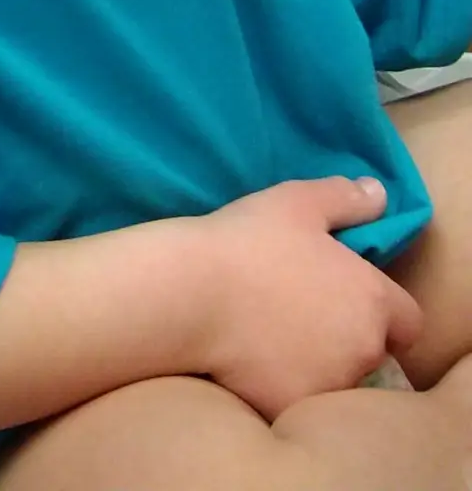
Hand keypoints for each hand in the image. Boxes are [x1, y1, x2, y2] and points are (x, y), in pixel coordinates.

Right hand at [192, 176, 423, 420]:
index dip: (383, 310)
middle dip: (346, 334)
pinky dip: (280, 381)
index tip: (347, 296)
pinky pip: (294, 397)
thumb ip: (345, 199)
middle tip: (301, 307)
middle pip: (370, 350)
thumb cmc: (249, 240)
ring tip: (271, 331)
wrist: (191, 291)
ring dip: (316, 360)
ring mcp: (327, 384)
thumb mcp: (297, 201)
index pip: (408, 321)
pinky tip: (250, 356)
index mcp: (372, 300)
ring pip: (333, 376)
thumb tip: (378, 193)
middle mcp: (362, 349)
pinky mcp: (290, 407)